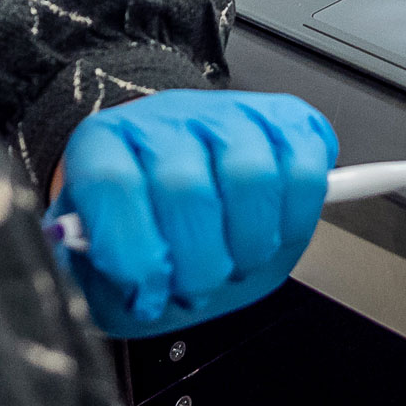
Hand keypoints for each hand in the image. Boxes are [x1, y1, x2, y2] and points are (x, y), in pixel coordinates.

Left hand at [52, 91, 336, 338]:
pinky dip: (295, 219)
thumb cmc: (143, 228)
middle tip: (194, 289)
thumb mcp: (103, 269)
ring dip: (248, 246)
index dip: (130, 249)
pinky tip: (272, 234)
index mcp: (105, 145)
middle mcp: (165, 119)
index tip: (144, 291)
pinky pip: (304, 168)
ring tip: (234, 264)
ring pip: (251, 176)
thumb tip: (128, 289)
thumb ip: (101, 284)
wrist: (178, 182)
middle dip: (197, 264)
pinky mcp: (285, 119)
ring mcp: (229, 113)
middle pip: (185, 187)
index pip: (111, 182)